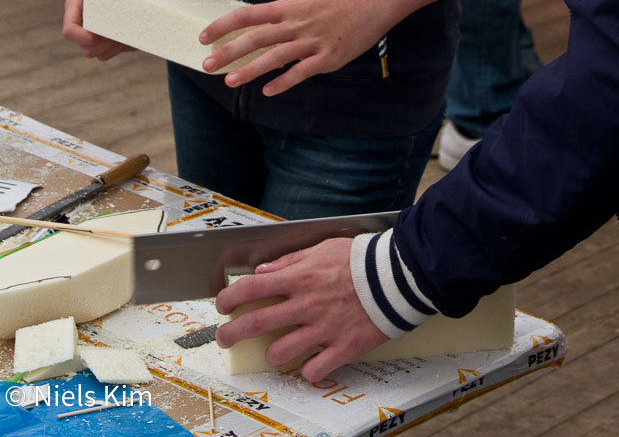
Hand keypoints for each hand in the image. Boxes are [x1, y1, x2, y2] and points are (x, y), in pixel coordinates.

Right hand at [62, 0, 133, 60]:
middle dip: (103, 46)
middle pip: (85, 48)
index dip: (80, 37)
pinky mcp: (104, 33)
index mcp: (75, 7)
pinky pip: (112, 50)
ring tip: (131, 35)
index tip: (95, 36)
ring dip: (115, 49)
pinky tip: (137, 35)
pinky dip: (124, 47)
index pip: (69, 30)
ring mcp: (92, 30)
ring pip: (98, 53)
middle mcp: (82, 22)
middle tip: (121, 33)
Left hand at [199, 0, 403, 95]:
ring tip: (230, 81)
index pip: (247, 14)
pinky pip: (301, 72)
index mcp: (288, 7)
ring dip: (250, 70)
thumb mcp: (305, 2)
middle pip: (255, 38)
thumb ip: (283, 18)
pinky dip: (283, 82)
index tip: (204, 37)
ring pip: (274, 57)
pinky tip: (268, 92)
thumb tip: (259, 31)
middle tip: (207, 66)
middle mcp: (296, 23)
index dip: (223, 25)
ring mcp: (312, 41)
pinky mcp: (328, 58)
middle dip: (228, 52)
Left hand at [215, 238, 388, 379]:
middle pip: (255, 323)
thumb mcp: (322, 248)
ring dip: (272, 353)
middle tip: (226, 338)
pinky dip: (308, 369)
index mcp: (299, 278)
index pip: (251, 288)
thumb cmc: (359, 259)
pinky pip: (314, 370)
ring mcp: (322, 328)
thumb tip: (263, 270)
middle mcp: (305, 304)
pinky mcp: (342, 348)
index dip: (229, 298)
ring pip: (280, 352)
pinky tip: (310, 362)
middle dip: (232, 334)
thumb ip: (290, 261)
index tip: (222, 305)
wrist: (396, 276)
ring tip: (276, 350)